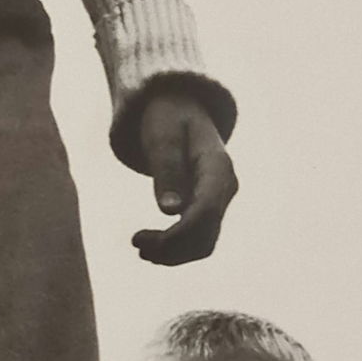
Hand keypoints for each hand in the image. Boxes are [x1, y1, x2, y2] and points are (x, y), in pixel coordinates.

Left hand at [132, 92, 236, 264]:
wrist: (179, 107)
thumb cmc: (168, 118)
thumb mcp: (161, 138)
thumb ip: (166, 171)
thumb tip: (169, 212)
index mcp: (219, 167)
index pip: (206, 211)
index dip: (178, 234)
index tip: (143, 243)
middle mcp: (225, 186)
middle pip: (207, 234)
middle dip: (172, 248)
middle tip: (136, 244)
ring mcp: (219, 198)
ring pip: (205, 242)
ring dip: (174, 253)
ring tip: (141, 250)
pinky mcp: (208, 205)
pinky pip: (198, 236)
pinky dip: (176, 247)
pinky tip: (151, 247)